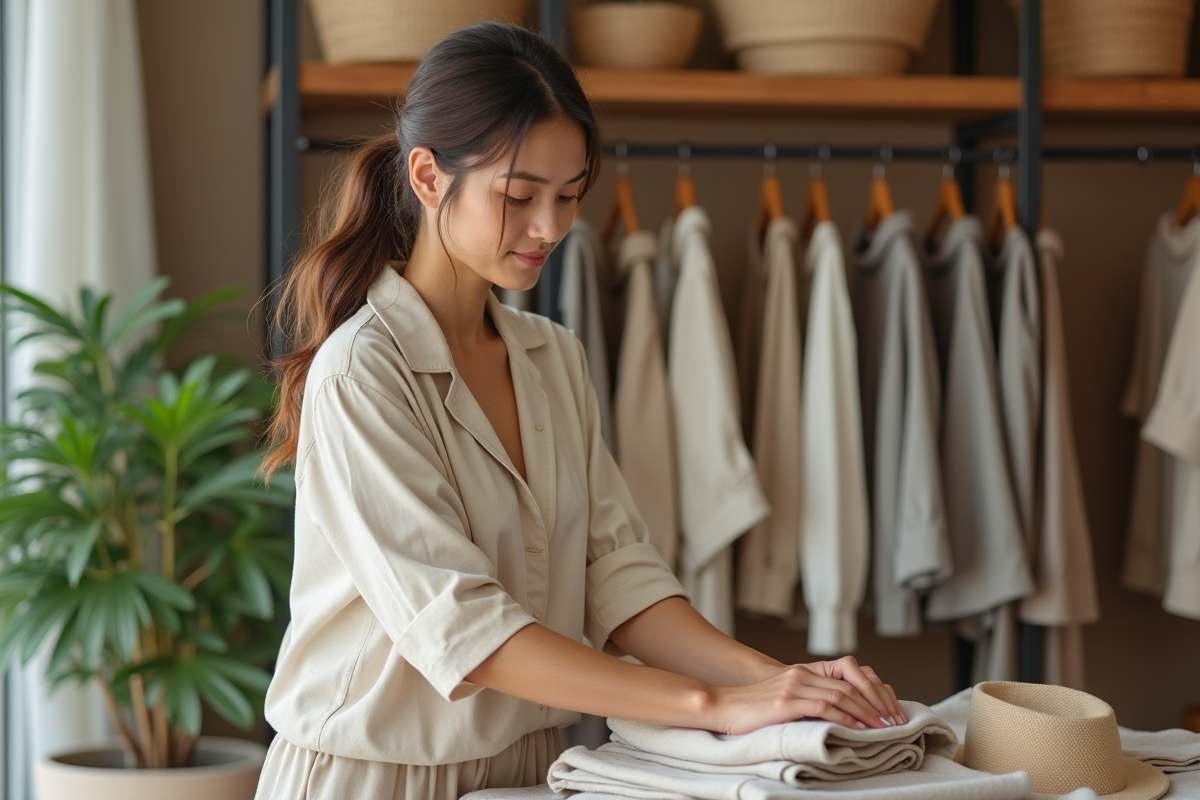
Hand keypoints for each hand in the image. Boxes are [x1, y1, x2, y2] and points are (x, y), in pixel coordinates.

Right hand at [707, 661, 897, 734]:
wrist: (722, 706)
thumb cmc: (751, 708)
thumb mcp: (784, 699)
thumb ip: (807, 701)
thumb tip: (838, 718)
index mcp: (802, 672)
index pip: (846, 680)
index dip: (870, 695)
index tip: (886, 712)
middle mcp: (800, 675)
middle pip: (849, 687)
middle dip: (875, 705)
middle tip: (892, 722)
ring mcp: (793, 687)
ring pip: (841, 696)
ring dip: (865, 713)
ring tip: (881, 728)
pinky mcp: (786, 702)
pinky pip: (823, 707)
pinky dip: (844, 718)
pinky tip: (856, 728)